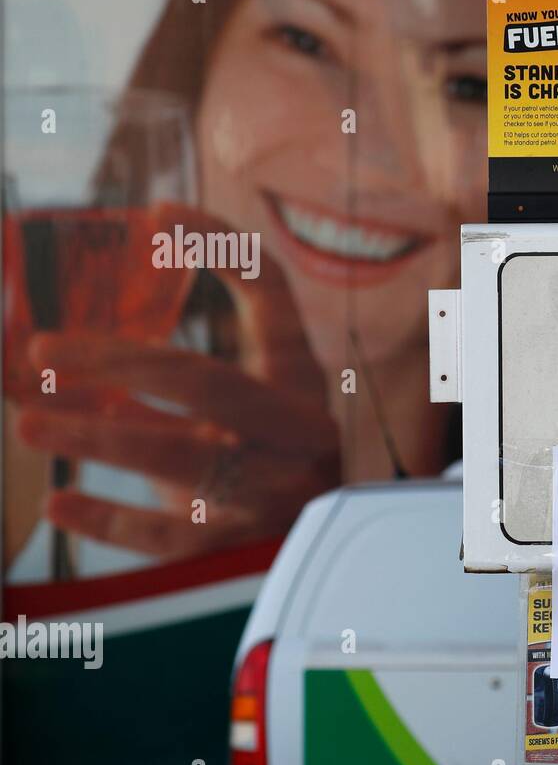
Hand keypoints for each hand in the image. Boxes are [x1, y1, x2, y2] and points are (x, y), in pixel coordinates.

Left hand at [14, 207, 339, 559]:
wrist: (322, 551)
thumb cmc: (264, 465)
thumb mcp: (242, 410)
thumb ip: (175, 380)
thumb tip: (62, 352)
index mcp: (298, 379)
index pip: (272, 293)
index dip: (223, 246)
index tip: (160, 212)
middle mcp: (295, 429)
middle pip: (207, 382)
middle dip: (120, 363)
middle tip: (44, 349)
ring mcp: (272, 488)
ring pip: (184, 458)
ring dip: (101, 438)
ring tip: (29, 425)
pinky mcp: (243, 545)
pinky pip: (170, 534)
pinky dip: (111, 519)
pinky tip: (62, 503)